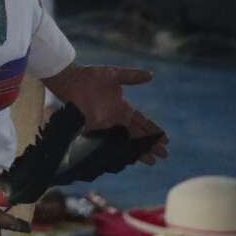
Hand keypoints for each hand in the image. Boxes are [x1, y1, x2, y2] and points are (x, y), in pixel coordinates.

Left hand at [43, 63, 169, 163]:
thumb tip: (151, 75)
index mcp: (122, 107)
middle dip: (151, 144)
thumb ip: (132, 76)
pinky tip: (128, 158)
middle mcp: (116, 119)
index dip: (153, 130)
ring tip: (152, 161)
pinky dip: (118, 150)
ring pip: (126, 141)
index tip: (166, 139)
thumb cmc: (90, 76)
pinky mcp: (93, 129)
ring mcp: (105, 125)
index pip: (142, 122)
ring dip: (139, 151)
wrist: (69, 80)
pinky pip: (107, 142)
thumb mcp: (114, 74)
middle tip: (165, 155)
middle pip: (137, 134)